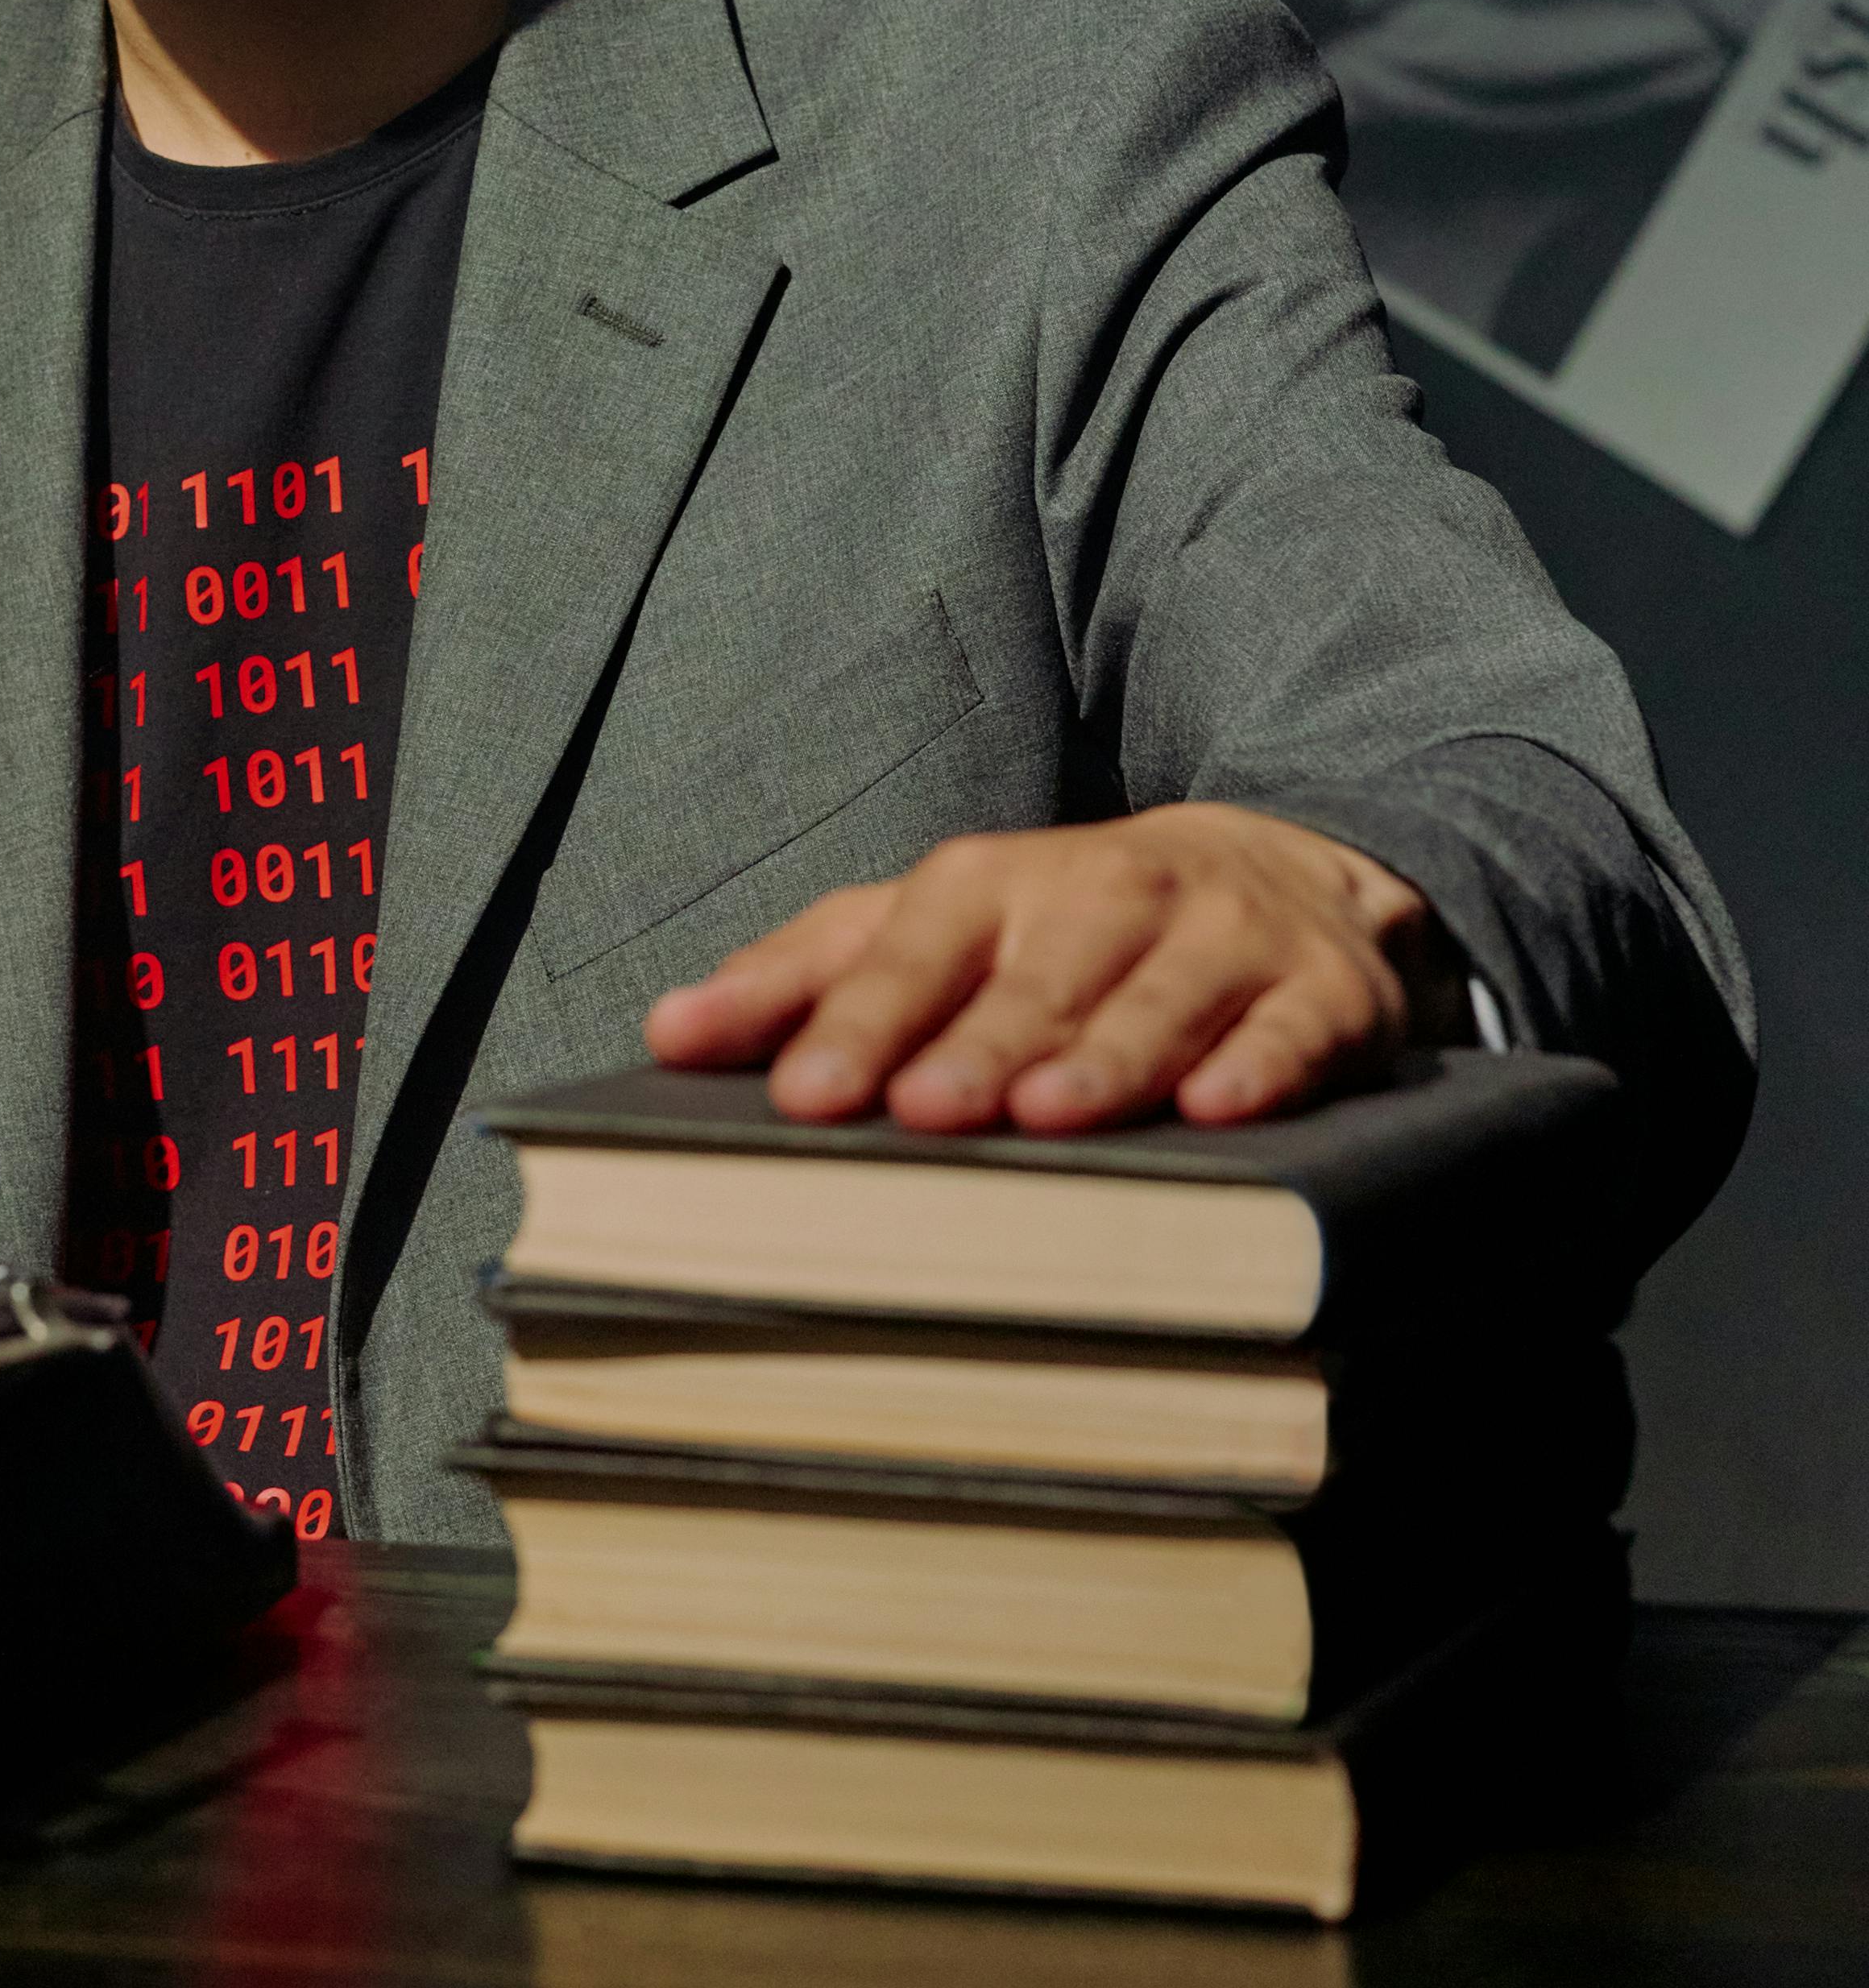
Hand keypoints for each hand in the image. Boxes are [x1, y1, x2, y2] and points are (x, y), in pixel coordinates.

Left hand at [645, 805, 1442, 1134]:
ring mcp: (1222, 937)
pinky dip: (1262, 1065)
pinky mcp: (1323, 990)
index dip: (858, 1019)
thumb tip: (665, 1032)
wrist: (1274, 871)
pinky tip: (1224, 1107)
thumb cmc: (1062, 929)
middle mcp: (1108, 893)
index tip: (803, 1096)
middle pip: (1034, 979)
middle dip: (978, 1045)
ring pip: (1159, 998)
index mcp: (995, 885)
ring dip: (1106, 1055)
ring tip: (1051, 1115)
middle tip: (922, 1114)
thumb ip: (805, 976)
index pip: (913, 950)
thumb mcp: (931, 929)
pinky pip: (1293, 1029)